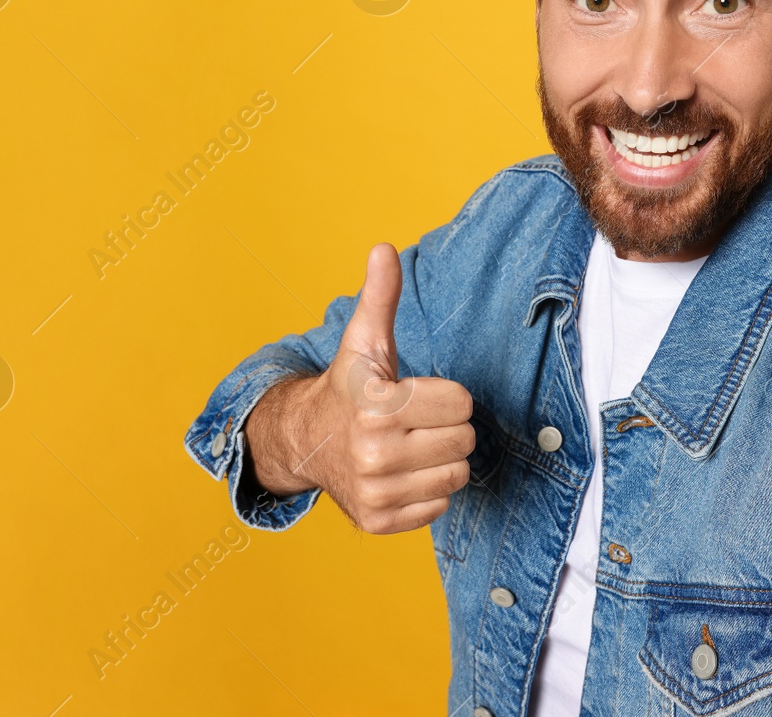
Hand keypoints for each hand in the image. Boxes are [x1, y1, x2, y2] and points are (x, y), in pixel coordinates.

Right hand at [244, 243, 475, 532]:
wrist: (307, 442)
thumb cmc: (350, 388)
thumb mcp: (364, 341)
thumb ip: (380, 297)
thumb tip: (383, 248)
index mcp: (376, 405)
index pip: (461, 402)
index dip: (445, 394)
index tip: (417, 393)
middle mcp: (373, 452)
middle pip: (464, 440)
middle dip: (446, 427)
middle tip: (415, 422)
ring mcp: (375, 492)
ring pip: (457, 476)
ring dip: (440, 460)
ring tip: (410, 447)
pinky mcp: (378, 522)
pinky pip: (439, 507)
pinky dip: (427, 491)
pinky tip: (402, 474)